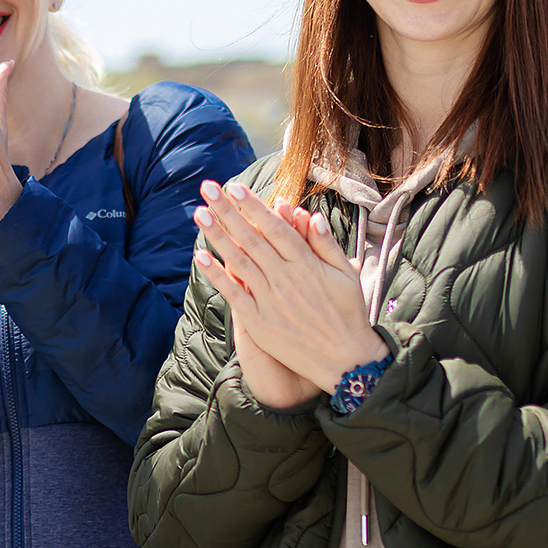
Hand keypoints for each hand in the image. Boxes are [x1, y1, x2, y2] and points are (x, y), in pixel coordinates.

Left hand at [191, 181, 387, 395]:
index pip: (275, 227)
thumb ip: (326, 245)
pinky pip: (234, 294)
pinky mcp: (259, 322)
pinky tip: (200, 256)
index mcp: (306, 263)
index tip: (234, 187)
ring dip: (218, 236)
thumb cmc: (349, 314)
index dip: (253, 206)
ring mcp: (270, 300)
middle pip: (252, 238)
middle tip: (208, 188)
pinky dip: (217, 276)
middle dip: (228, 211)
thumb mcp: (346, 275)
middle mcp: (285, 278)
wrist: (345, 359)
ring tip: (199, 213)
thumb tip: (311, 215)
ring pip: (239, 261)